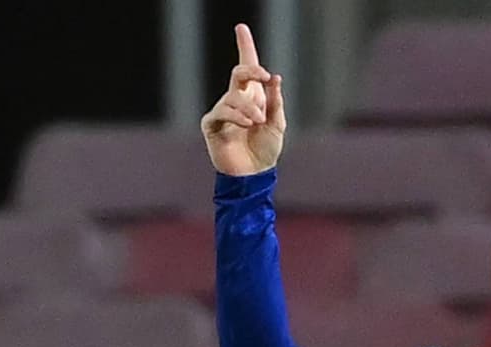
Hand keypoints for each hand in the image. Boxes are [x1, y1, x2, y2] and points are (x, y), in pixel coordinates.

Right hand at [201, 23, 286, 175]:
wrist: (254, 175)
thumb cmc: (265, 151)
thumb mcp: (277, 125)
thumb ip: (275, 102)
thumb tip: (275, 79)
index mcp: (253, 97)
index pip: (247, 68)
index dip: (244, 46)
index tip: (241, 27)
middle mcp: (236, 100)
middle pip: (239, 72)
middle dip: (251, 70)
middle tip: (264, 76)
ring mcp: (223, 111)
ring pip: (234, 96)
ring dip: (250, 107)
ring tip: (258, 122)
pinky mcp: (212, 124)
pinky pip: (222, 111)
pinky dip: (237, 116)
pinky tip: (248, 124)